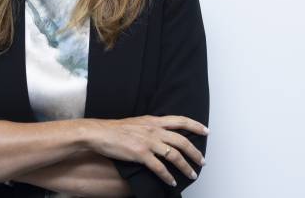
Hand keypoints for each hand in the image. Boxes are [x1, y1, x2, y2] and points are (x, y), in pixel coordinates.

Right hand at [84, 115, 208, 186]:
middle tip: (202, 161)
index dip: (195, 125)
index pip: (180, 121)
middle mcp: (153, 130)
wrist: (99, 133)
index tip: (206, 131)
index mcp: (153, 121)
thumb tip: (162, 133)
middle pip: (182, 141)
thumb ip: (151, 126)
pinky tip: (172, 182)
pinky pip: (159, 168)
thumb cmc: (115, 129)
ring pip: (174, 155)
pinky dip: (168, 177)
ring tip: (192, 174)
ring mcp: (148, 142)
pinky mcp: (140, 154)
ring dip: (186, 167)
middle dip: (195, 153)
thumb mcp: (137, 122)